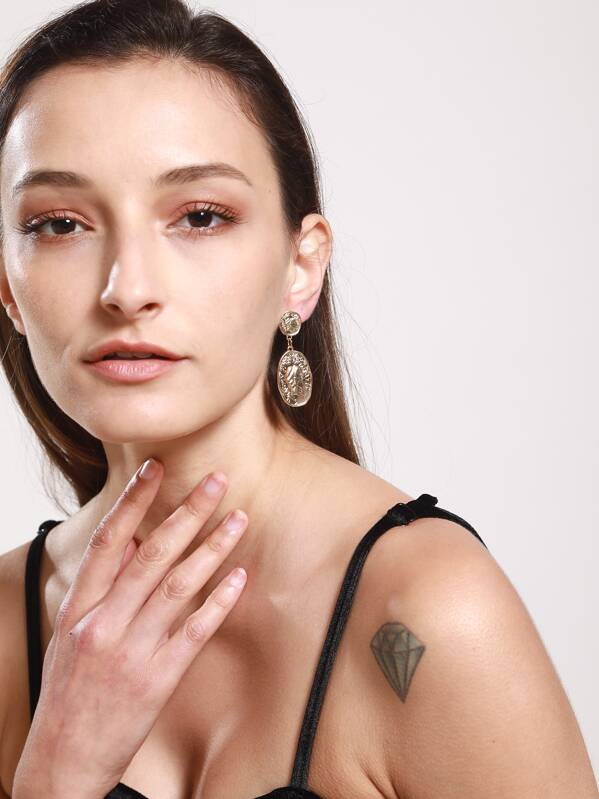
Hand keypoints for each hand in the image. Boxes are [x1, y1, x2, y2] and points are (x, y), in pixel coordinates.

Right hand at [13, 459, 247, 798]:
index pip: (109, 541)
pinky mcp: (159, 680)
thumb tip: (134, 541)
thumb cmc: (69, 693)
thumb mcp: (69, 635)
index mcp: (79, 608)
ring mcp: (133, 652)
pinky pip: (195, 632)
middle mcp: (105, 623)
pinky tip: (239, 578)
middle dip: (187, 512)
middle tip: (216, 480)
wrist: (63, 761)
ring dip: (213, 548)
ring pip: (179, 586)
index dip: (133, 500)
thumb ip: (100, 588)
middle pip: (152, 554)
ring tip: (238, 518)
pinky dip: (219, 602)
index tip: (156, 467)